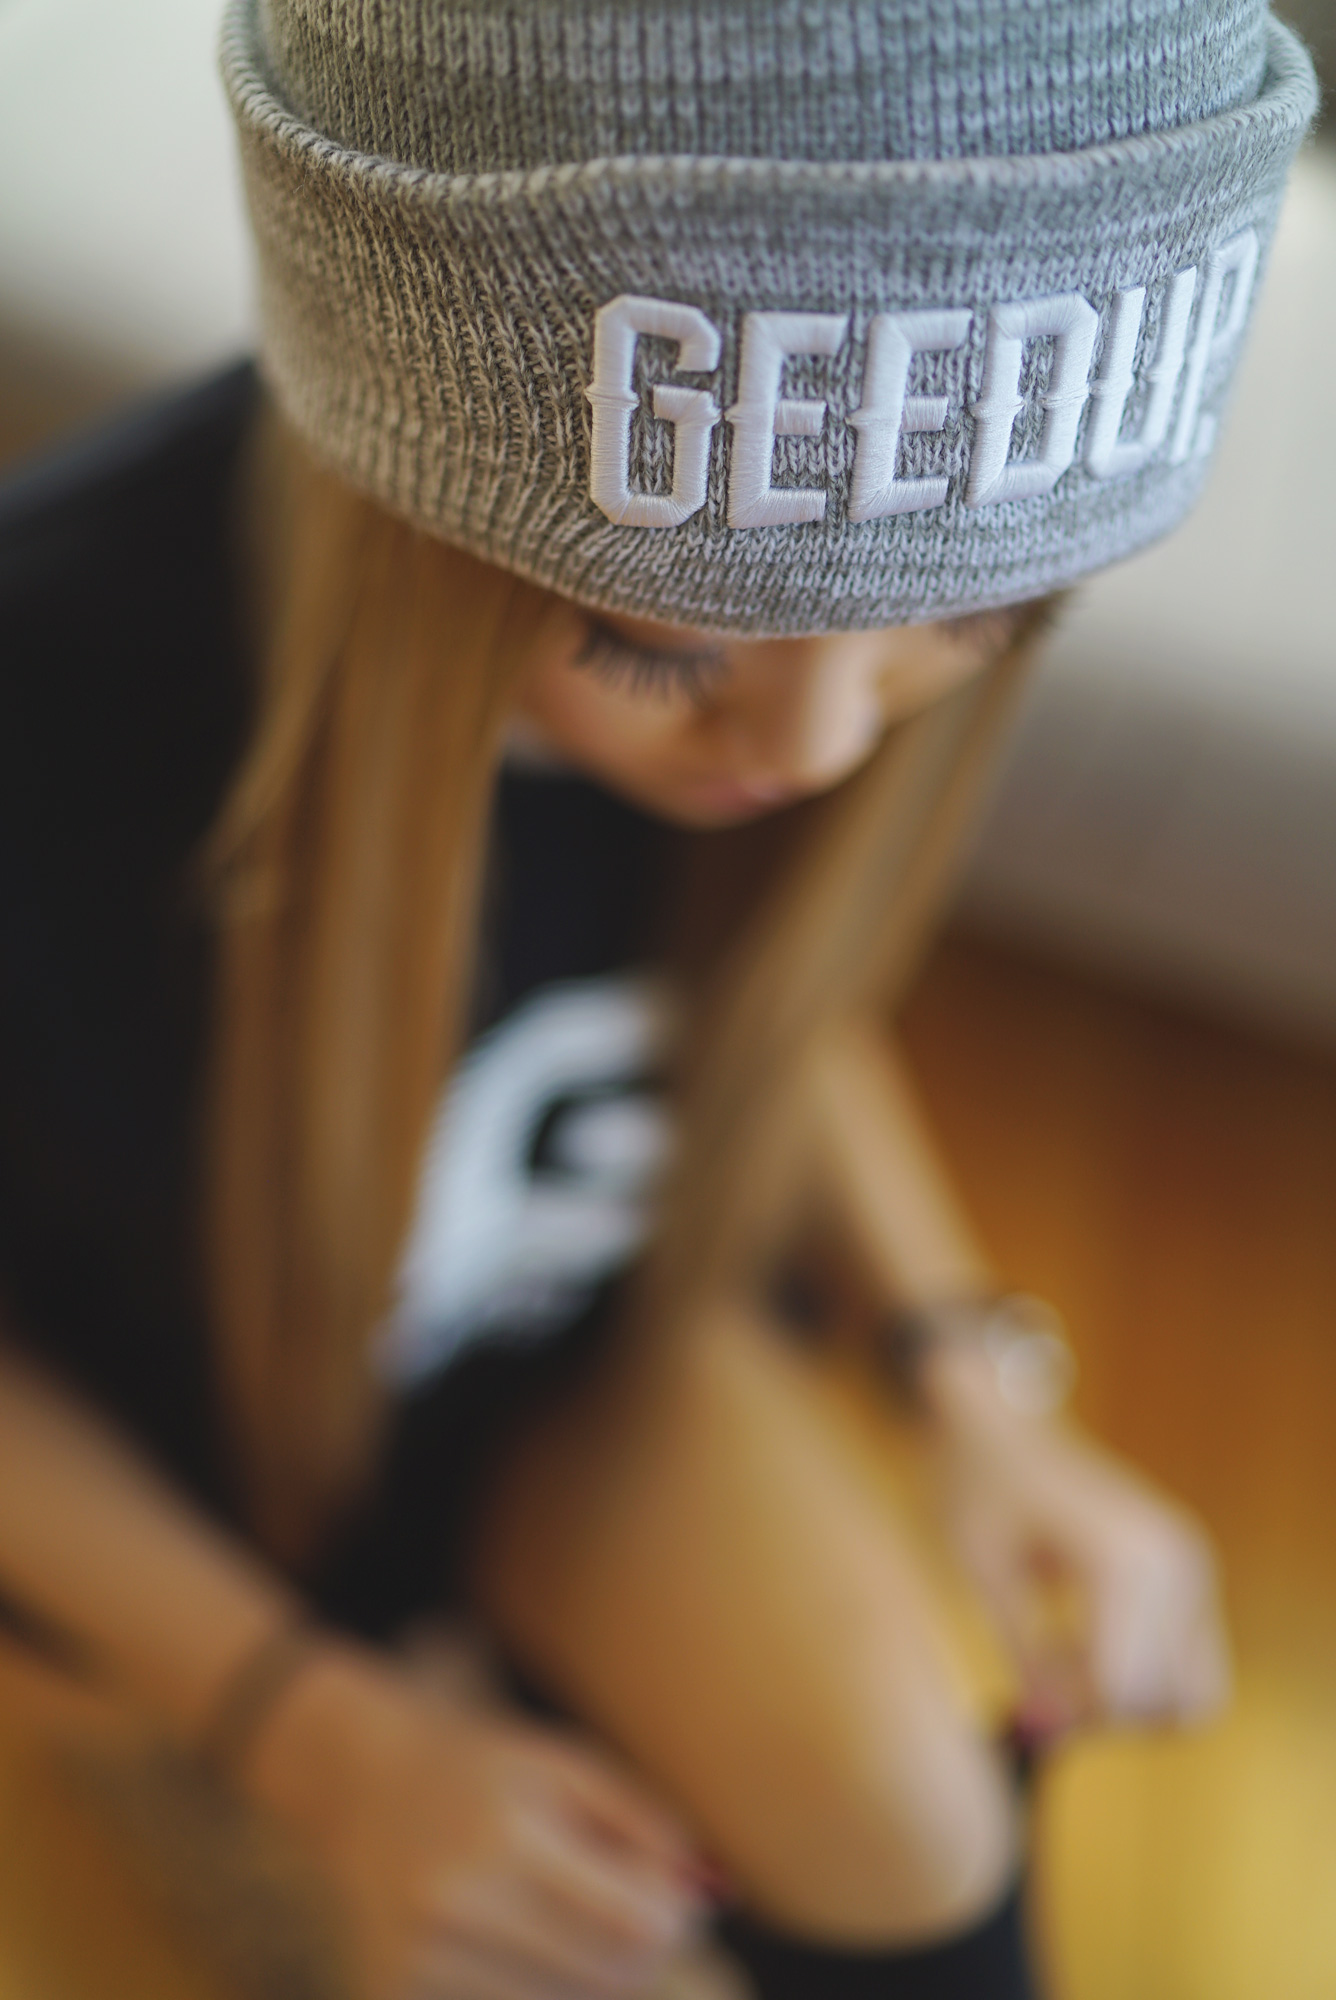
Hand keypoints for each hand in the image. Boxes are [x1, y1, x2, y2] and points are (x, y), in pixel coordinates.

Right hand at [241, 1638, 705, 1999]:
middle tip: (625, 1909)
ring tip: (556, 1911)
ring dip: (585, 1973)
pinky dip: (530, 1986)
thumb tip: (713, 1895)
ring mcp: (421, 1961)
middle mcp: (459, 1906)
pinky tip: (507, 1935)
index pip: (636, 1928)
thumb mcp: (568, 1766)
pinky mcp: (395, 1995)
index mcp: (508, 1837)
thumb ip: (646, 1827)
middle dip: (639, 1952)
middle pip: (606, 1980)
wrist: (359, 1780)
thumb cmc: (483, 1765)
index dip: (674, 1920)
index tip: (673, 1898)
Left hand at [919, 1340, 1231, 1742]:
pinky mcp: (1190, 1573)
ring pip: (1192, 1694)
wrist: (1002, 1425)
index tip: (1021, 1706)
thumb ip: (1022, 1656)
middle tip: (1039, 1681)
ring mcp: (1193, 1565)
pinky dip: (1142, 1676)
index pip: (1127, 1690)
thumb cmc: (978, 1485)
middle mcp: (1179, 1560)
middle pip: (1170, 1704)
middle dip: (1103, 1714)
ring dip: (1128, 1701)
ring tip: (1059, 1656)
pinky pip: (1188, 1663)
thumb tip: (1045, 1735)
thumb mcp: (984, 1573)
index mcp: (1128, 1556)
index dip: (1072, 1718)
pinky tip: (1078, 1640)